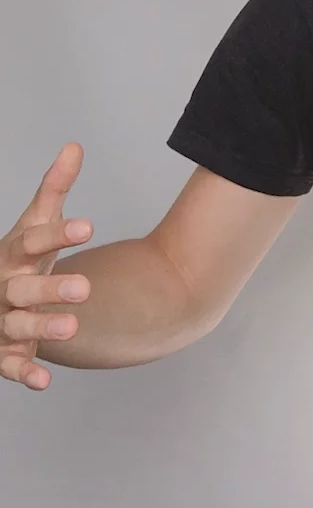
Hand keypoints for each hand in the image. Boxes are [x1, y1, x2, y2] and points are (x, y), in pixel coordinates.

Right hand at [0, 142, 94, 389]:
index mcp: (13, 252)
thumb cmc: (22, 254)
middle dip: (50, 288)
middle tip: (86, 288)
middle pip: (23, 288)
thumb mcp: (37, 221)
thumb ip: (55, 187)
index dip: (59, 233)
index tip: (89, 226)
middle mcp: (3, 285)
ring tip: (71, 327)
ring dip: (41, 327)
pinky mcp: (2, 348)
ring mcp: (0, 318)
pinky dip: (23, 372)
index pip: (33, 240)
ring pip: (16, 324)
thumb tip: (74, 147)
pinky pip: (8, 363)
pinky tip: (43, 380)